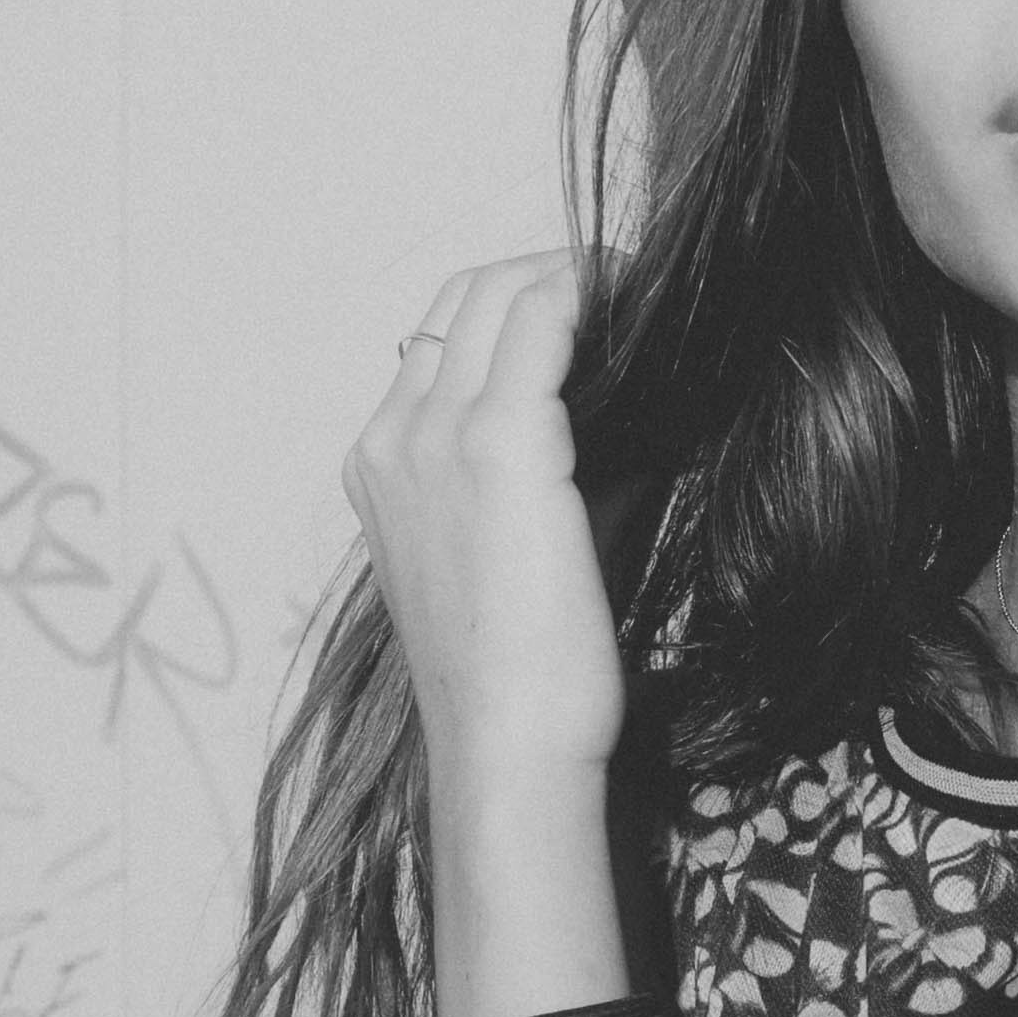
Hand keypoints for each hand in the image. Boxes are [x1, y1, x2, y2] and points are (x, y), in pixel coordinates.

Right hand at [348, 252, 625, 777]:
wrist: (505, 745)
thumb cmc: (521, 672)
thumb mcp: (507, 550)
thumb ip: (540, 473)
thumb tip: (628, 406)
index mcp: (378, 466)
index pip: (438, 337)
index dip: (516, 304)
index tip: (588, 307)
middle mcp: (391, 438)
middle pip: (464, 297)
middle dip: (544, 272)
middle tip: (623, 284)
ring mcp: (435, 434)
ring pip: (500, 292)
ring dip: (572, 274)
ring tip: (637, 286)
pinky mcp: (500, 443)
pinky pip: (544, 320)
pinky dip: (592, 294)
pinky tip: (640, 302)